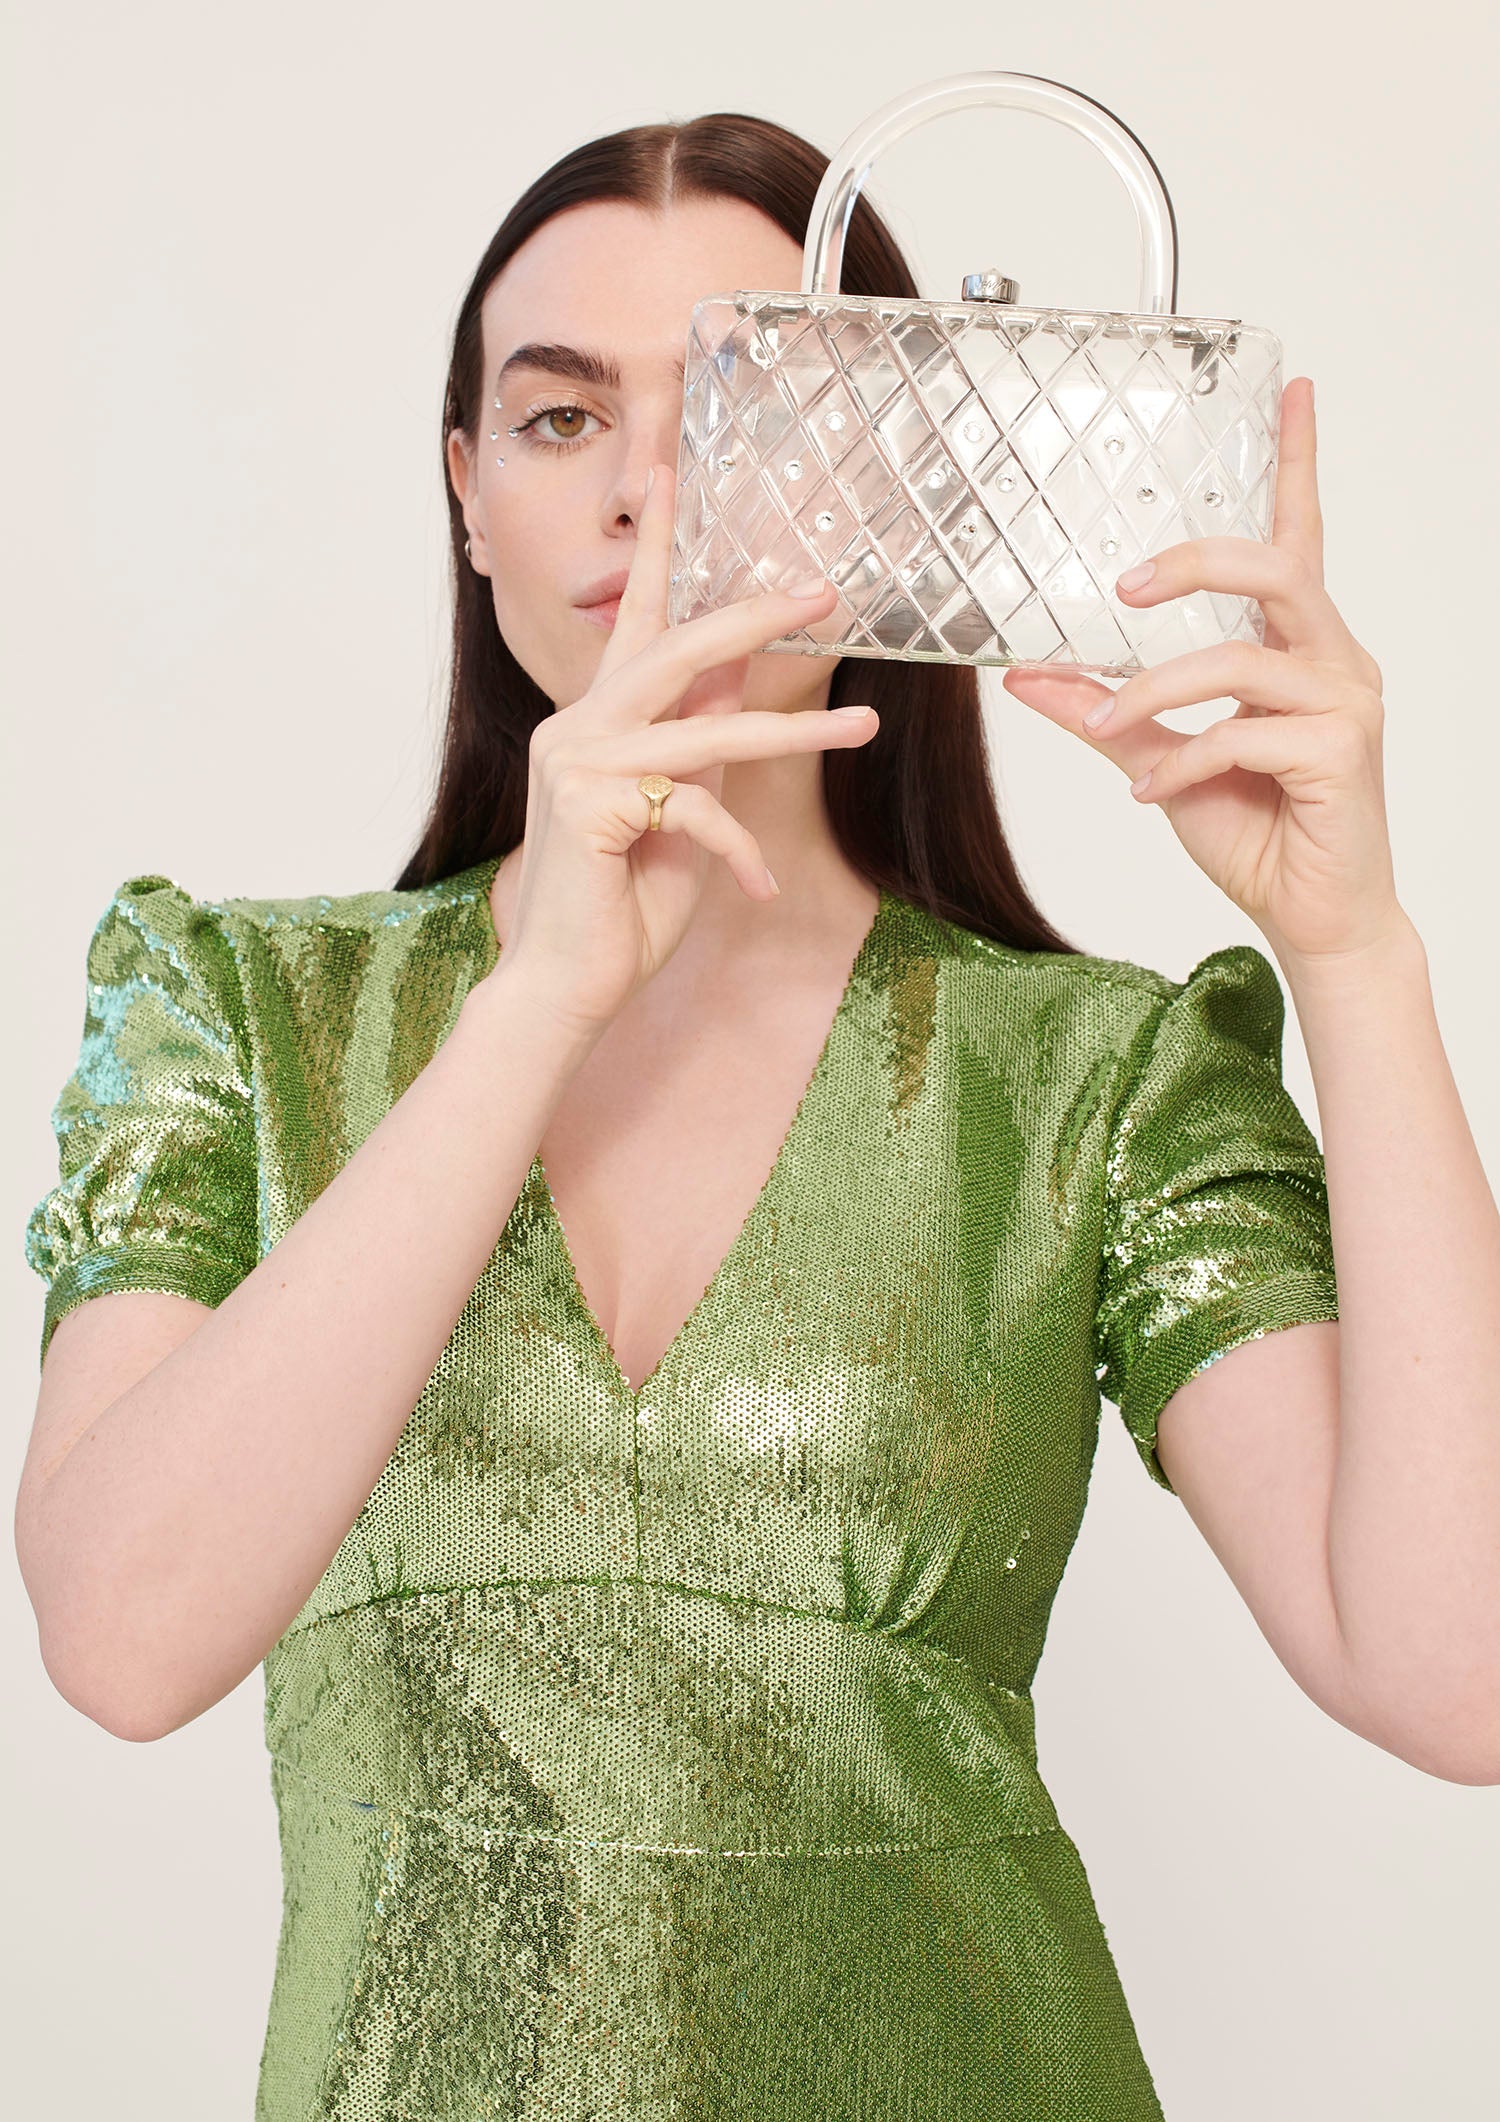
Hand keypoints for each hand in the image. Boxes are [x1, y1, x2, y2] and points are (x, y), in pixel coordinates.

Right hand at [495, 462, 874, 1037]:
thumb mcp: (681, 814)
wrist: (564, 988)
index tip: (670, 473)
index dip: (655, 548)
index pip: (631, 618)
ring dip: (798, 732)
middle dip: (755, 615)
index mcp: (594, 720)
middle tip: (825, 590)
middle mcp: (577, 726)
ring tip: (866, 723)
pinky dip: (742, 854)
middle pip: (676, 647)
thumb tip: (736, 679)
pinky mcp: (590, 804)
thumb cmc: (620, 910)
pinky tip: (761, 893)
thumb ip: (698, 747)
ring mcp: (576, 760)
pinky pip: (698, 809)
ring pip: (707, 729)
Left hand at [1000, 378, 1404, 965]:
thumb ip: (1104, 713)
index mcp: (1300, 647)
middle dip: (1195, 563)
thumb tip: (1027, 675)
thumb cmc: (1255, 833)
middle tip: (1126, 587)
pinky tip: (1151, 795)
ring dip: (1156, 692)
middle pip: (1273, 569)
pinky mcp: (1341, 754)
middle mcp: (1333, 660)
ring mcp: (1346, 703)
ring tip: (1110, 729)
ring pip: (1240, 660)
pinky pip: (1242, 736)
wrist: (1310, 918)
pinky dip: (1181, 763)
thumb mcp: (1160, 761)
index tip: (1294, 390)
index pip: (1299, 538)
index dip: (1297, 462)